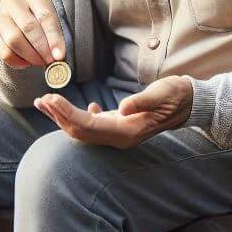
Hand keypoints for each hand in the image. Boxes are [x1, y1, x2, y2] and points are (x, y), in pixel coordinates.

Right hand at [0, 0, 64, 68]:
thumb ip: (55, 36)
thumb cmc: (40, 22)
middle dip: (42, 48)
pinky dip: (17, 61)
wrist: (16, 21)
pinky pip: (4, 51)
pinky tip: (26, 63)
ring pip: (14, 40)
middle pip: (28, 27)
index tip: (59, 55)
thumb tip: (58, 56)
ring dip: (30, 55)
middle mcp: (11, 1)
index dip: (53, 37)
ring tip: (39, 62)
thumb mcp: (50, 21)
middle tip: (50, 61)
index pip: (45, 15)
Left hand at [34, 76, 192, 149]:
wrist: (189, 103)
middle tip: (42, 99)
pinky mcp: (118, 126)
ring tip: (45, 103)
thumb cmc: (176, 95)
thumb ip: (142, 101)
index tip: (52, 98)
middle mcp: (119, 138)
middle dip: (59, 116)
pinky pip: (90, 126)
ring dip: (62, 117)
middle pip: (80, 132)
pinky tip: (68, 106)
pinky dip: (76, 115)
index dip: (67, 113)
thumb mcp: (161, 94)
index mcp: (127, 132)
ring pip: (82, 130)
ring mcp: (118, 134)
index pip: (88, 126)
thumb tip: (122, 108)